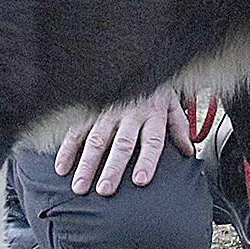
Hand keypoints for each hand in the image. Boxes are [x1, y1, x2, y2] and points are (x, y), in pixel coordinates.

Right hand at [54, 87, 194, 196]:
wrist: (136, 58)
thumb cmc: (154, 89)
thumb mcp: (173, 104)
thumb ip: (179, 128)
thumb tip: (188, 152)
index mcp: (152, 114)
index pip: (151, 141)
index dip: (147, 161)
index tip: (140, 181)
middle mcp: (129, 113)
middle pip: (122, 144)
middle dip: (112, 168)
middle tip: (104, 190)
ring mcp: (107, 110)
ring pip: (96, 139)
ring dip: (86, 163)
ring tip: (79, 186)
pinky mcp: (90, 108)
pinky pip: (77, 129)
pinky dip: (67, 148)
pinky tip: (61, 167)